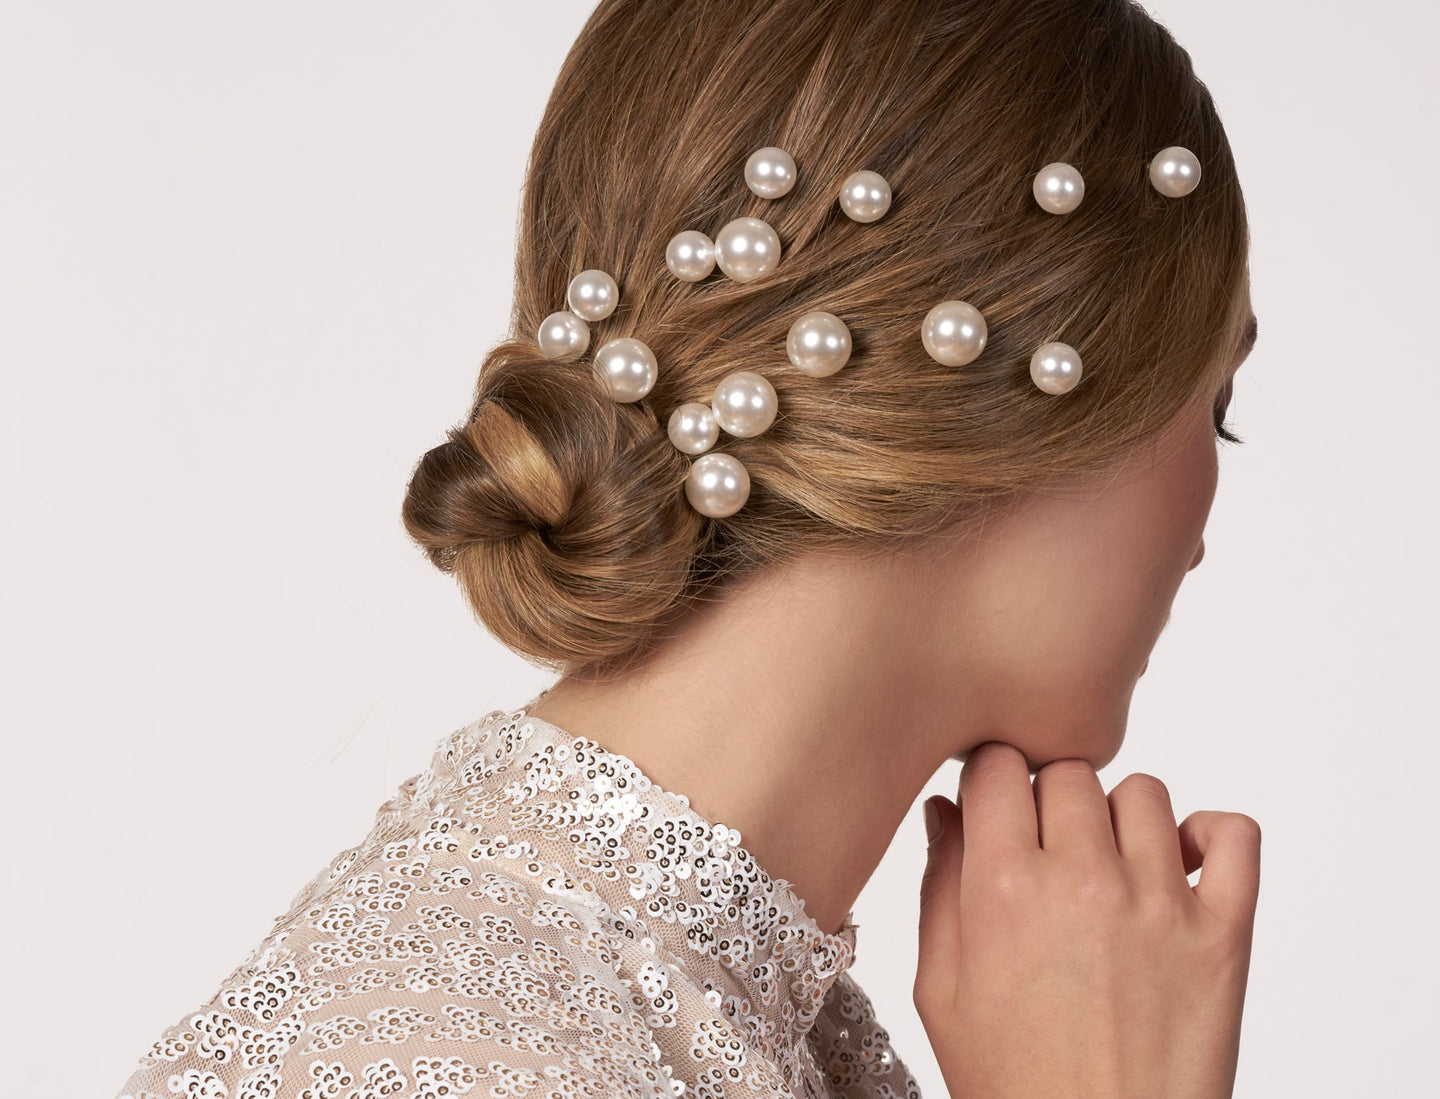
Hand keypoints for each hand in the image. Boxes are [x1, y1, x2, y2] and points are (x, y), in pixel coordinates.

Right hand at [915, 742, 1260, 1098]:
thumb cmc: (1015, 1083)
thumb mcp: (943, 991)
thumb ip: (941, 888)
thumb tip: (945, 808)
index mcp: (1002, 888)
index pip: (1000, 765)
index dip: (994, 781)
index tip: (999, 809)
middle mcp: (1082, 881)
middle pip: (1069, 771)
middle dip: (1051, 799)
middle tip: (1050, 852)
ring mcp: (1160, 902)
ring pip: (1143, 791)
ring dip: (1121, 818)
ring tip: (1111, 870)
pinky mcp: (1223, 933)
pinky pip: (1234, 832)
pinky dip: (1212, 835)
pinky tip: (1180, 867)